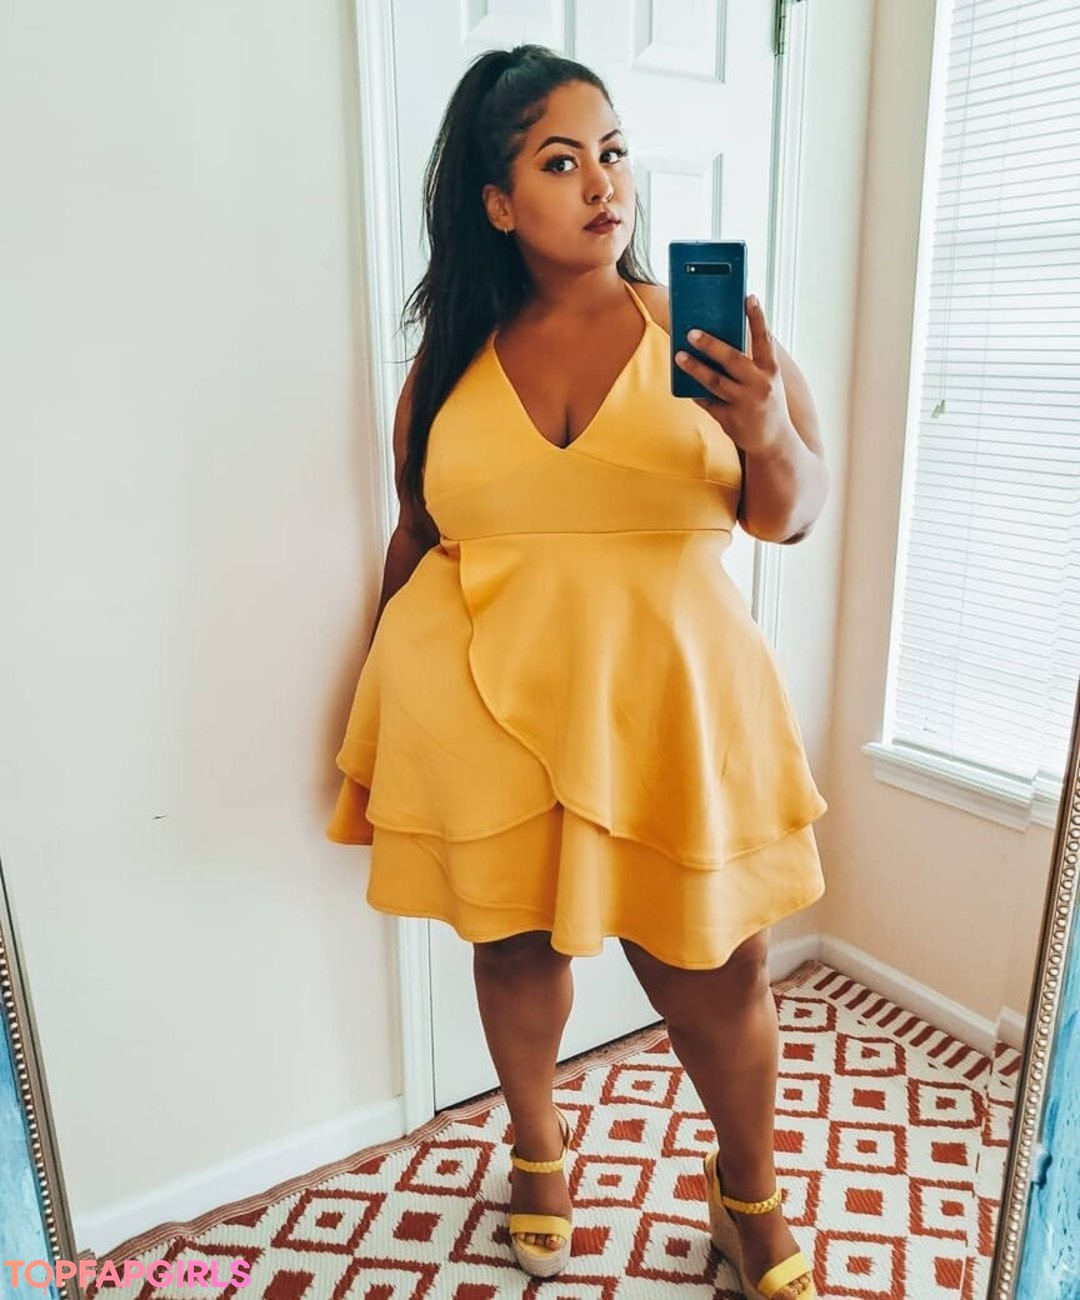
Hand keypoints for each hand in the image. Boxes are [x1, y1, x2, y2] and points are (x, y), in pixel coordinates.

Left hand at [674, 295, 792, 457]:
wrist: (775, 443)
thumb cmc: (768, 403)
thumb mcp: (767, 380)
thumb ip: (750, 363)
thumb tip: (718, 341)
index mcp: (771, 371)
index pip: (765, 339)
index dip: (757, 317)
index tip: (749, 296)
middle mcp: (760, 386)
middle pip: (732, 359)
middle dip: (711, 344)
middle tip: (691, 332)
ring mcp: (745, 404)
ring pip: (714, 382)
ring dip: (694, 368)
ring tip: (679, 356)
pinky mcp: (730, 420)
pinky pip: (707, 402)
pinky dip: (696, 393)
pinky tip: (684, 384)